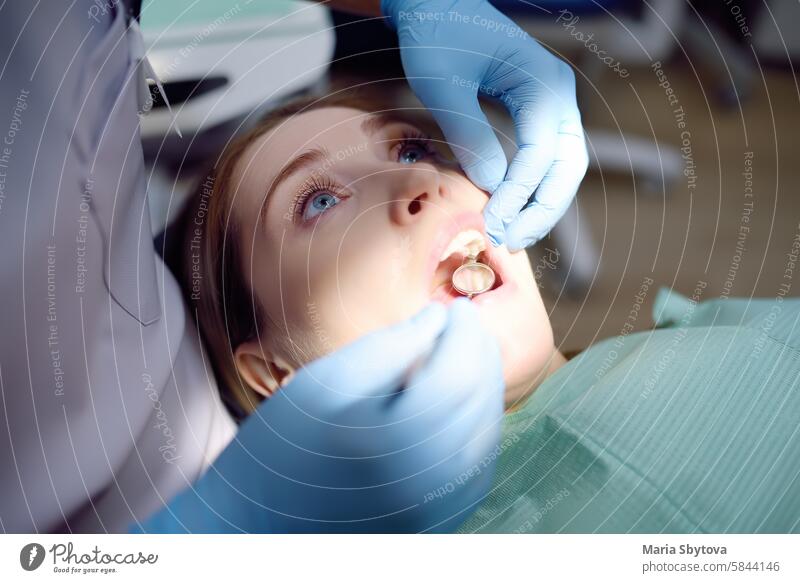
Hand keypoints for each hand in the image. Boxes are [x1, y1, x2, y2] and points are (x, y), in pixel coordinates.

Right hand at [134, 299, 503, 532]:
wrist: (259, 521)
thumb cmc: (282, 446)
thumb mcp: (325, 382)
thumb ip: (388, 347)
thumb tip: (437, 320)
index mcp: (399, 442)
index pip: (459, 373)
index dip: (465, 332)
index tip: (457, 305)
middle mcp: (429, 482)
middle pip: (480, 402)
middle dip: (479, 354)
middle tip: (464, 322)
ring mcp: (437, 508)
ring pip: (485, 433)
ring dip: (483, 386)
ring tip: (464, 353)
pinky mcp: (436, 520)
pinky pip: (476, 464)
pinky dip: (478, 424)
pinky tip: (461, 400)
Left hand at [382, 0, 588, 249]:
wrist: (437, 8)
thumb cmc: (437, 35)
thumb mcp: (443, 85)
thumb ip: (469, 134)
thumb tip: (492, 187)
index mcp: (544, 83)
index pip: (541, 152)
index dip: (519, 193)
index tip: (492, 222)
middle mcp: (558, 96)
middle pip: (567, 168)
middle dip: (541, 210)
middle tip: (509, 241)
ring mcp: (551, 108)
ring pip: (561, 170)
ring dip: (540, 207)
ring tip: (510, 236)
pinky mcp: (536, 117)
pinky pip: (544, 162)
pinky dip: (531, 192)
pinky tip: (510, 214)